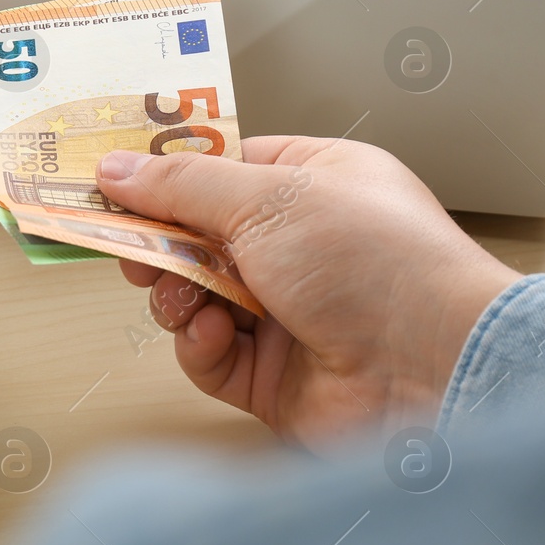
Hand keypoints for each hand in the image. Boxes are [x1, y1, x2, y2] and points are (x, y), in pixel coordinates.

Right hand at [96, 138, 518, 444]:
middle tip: (127, 246)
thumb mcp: (269, 197)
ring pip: (192, 297)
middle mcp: (301, 247)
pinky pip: (208, 355)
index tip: (112, 182)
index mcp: (316, 184)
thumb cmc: (376, 263)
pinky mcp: (271, 375)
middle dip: (159, 243)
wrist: (433, 369)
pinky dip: (199, 345)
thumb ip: (181, 185)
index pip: (222, 169)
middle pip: (197, 236)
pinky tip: (213, 334)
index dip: (167, 176)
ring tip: (184, 295)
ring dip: (176, 295)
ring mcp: (286, 313)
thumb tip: (115, 169)